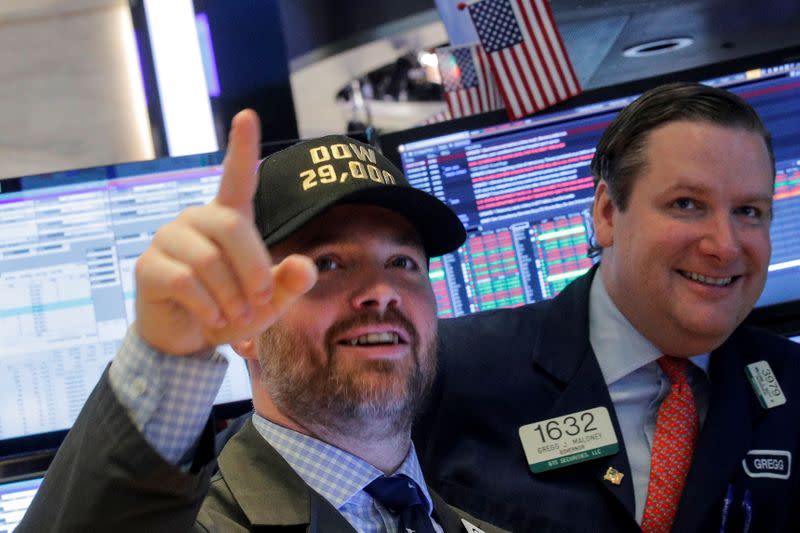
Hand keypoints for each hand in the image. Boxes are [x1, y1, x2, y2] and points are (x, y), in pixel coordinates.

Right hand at [133, 110, 316, 354]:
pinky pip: (183, 281)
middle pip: (233, 227)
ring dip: (230, 295)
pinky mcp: (148, 266)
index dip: (242, 147)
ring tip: (235, 314)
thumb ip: (290, 284)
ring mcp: (168, 239)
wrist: (189, 340)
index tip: (248, 116)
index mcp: (228, 218)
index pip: (236, 177)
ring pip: (208, 260)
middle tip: (261, 300)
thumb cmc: (233, 311)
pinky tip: (212, 318)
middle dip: (254, 268)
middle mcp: (196, 219)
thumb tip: (304, 265)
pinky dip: (207, 305)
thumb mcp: (270, 302)